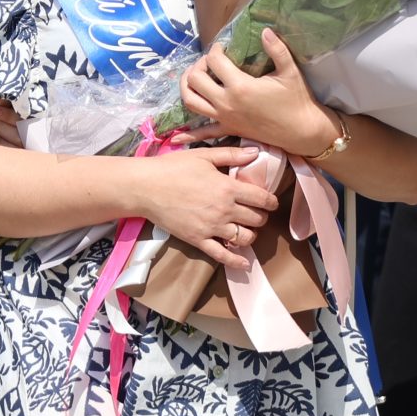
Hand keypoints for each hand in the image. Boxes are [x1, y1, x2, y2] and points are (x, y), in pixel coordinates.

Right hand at [140, 145, 281, 275]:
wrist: (145, 188)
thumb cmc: (173, 168)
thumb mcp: (203, 156)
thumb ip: (231, 155)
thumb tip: (255, 152)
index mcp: (227, 187)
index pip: (261, 198)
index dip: (271, 201)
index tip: (271, 202)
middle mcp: (223, 210)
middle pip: (256, 219)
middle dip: (261, 217)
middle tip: (256, 214)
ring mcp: (211, 227)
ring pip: (244, 238)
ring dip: (250, 235)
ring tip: (246, 230)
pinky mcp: (198, 240)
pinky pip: (222, 255)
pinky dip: (236, 261)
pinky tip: (244, 263)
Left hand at [178, 29, 334, 155]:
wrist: (302, 131)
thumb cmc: (296, 100)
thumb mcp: (289, 71)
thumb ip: (276, 49)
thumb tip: (266, 29)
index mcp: (240, 86)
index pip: (214, 61)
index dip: (215, 50)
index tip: (223, 46)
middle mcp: (226, 102)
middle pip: (196, 79)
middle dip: (198, 65)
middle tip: (209, 61)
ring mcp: (224, 118)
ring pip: (191, 102)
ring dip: (187, 88)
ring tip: (193, 78)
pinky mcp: (228, 129)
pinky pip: (203, 133)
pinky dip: (189, 135)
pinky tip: (176, 137)